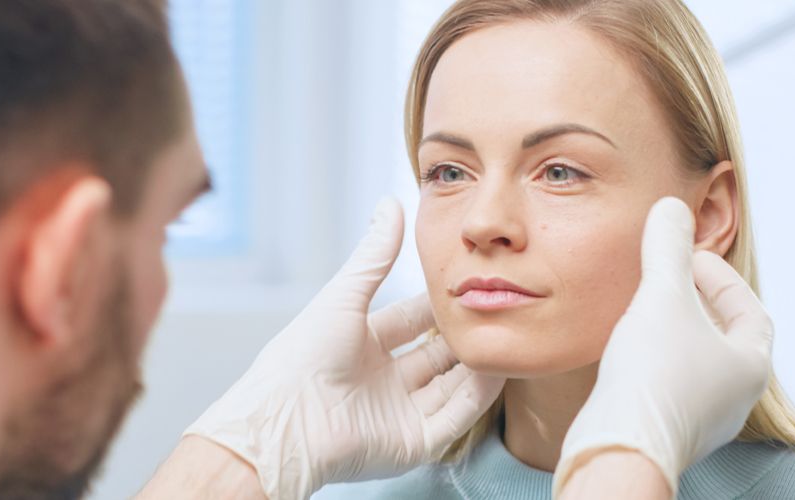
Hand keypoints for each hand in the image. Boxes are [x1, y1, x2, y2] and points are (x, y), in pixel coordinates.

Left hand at [184, 199, 505, 499]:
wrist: (286, 421)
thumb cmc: (303, 356)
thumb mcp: (345, 296)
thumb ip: (375, 255)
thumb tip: (390, 204)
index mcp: (361, 346)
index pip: (412, 321)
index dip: (440, 303)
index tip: (472, 282)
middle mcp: (383, 380)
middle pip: (437, 354)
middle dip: (465, 333)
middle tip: (498, 308)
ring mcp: (400, 412)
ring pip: (452, 385)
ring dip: (479, 362)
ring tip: (508, 335)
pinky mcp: (413, 443)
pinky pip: (455, 417)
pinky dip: (478, 396)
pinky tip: (498, 368)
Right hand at [554, 197, 775, 494]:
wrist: (620, 447)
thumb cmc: (654, 376)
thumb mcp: (663, 296)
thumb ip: (669, 248)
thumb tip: (671, 208)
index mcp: (752, 366)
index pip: (750, 310)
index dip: (720, 277)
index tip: (686, 260)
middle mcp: (736, 398)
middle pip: (725, 337)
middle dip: (696, 303)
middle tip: (667, 282)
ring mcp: (705, 420)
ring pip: (696, 363)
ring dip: (674, 333)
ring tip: (645, 312)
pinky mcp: (671, 433)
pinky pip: (672, 387)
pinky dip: (656, 361)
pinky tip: (628, 352)